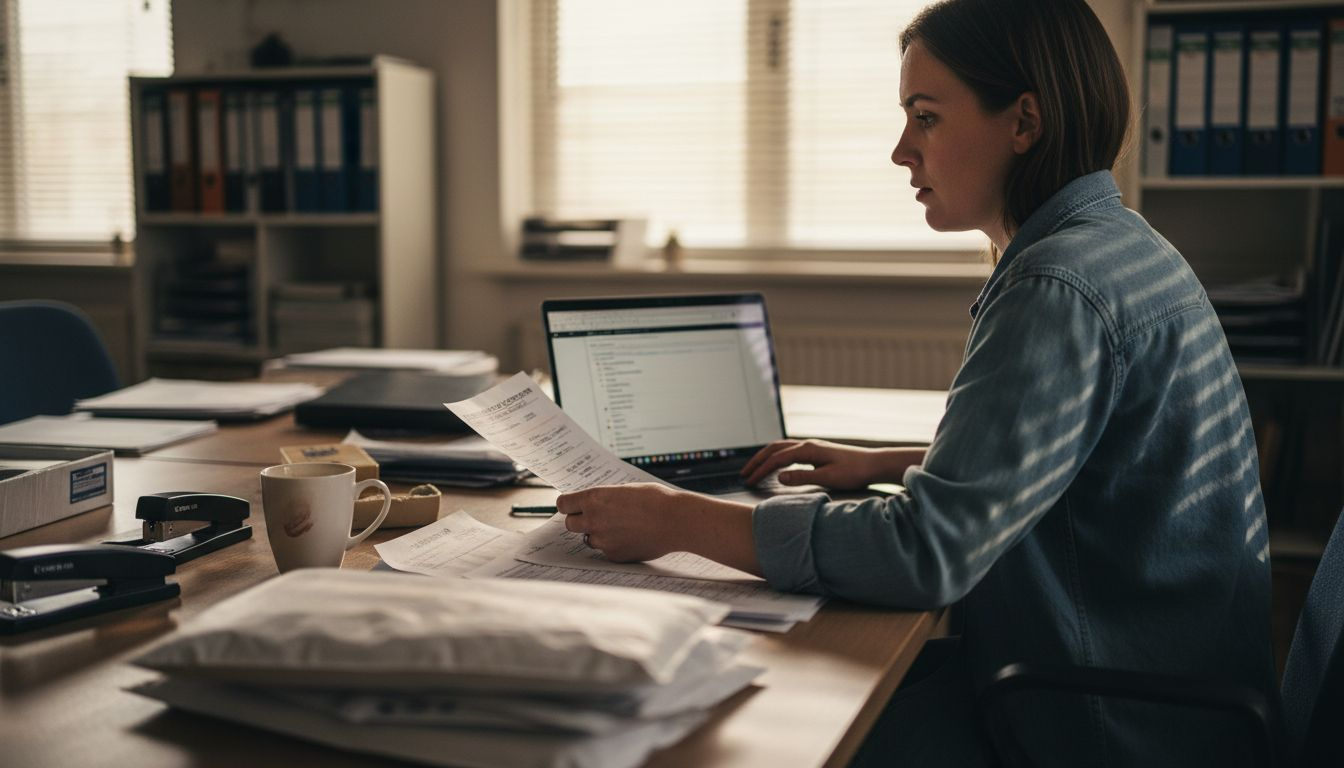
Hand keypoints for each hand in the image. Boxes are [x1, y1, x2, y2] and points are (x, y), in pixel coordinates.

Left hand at [556, 483, 693, 562]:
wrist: (676, 521)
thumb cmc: (656, 500)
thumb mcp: (626, 489)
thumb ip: (606, 497)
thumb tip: (595, 502)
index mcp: (594, 499)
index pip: (563, 504)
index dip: (568, 505)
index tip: (572, 506)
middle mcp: (593, 520)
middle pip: (570, 524)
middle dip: (579, 520)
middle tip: (594, 517)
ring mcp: (603, 540)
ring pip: (588, 539)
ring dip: (597, 534)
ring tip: (620, 527)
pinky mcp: (614, 555)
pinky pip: (606, 550)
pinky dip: (614, 545)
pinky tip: (631, 537)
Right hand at [741, 439, 920, 489]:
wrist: (874, 464)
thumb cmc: (854, 472)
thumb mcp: (828, 478)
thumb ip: (802, 477)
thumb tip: (779, 477)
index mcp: (808, 450)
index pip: (777, 459)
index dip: (761, 470)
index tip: (749, 481)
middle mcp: (808, 445)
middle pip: (774, 449)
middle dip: (757, 461)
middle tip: (744, 474)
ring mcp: (812, 446)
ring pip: (781, 447)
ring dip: (765, 457)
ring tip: (754, 468)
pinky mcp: (817, 451)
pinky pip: (789, 450)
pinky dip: (776, 456)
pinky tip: (776, 463)